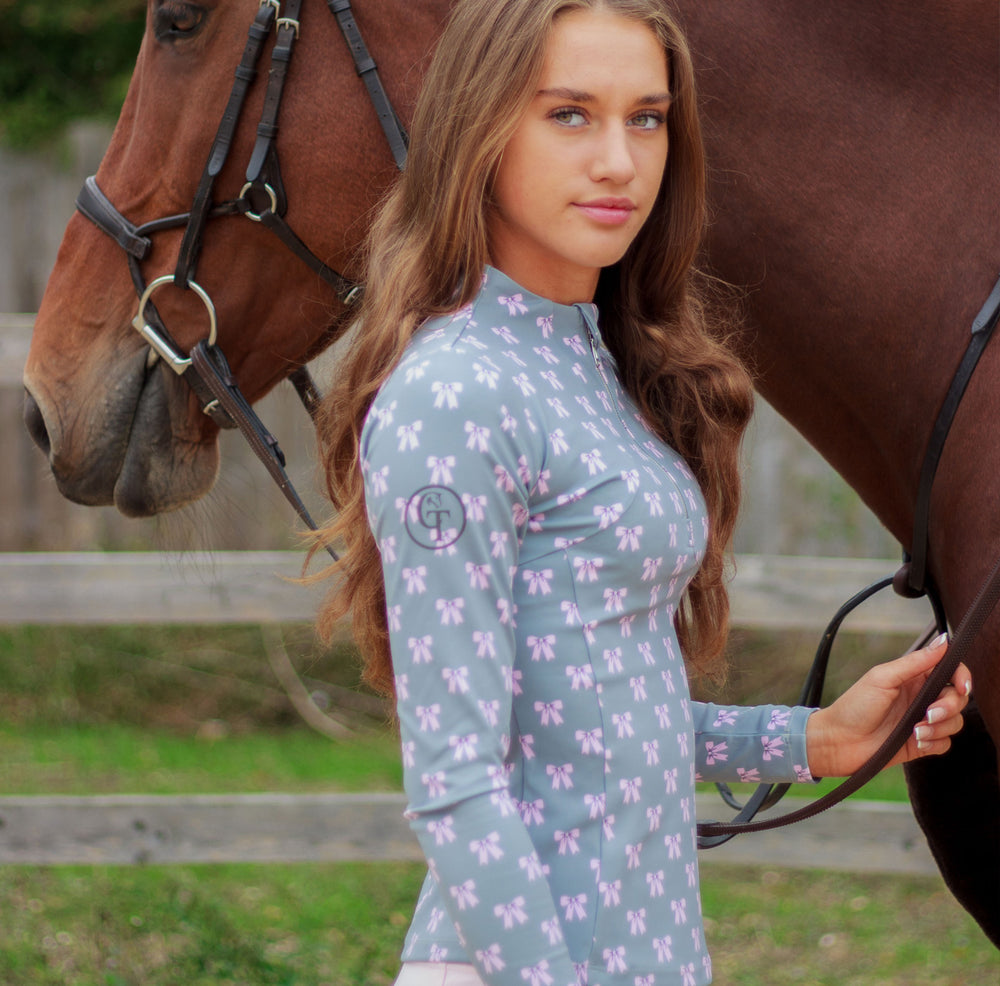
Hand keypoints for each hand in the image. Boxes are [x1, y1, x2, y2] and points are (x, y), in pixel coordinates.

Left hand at [805, 635, 970, 777]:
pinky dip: (935, 742)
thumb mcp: (882, 678)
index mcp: (912, 678)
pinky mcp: (921, 744)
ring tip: (916, 731)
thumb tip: (943, 641)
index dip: (962, 677)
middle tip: (928, 714)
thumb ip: (915, 662)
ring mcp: (921, 721)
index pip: (949, 672)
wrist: (837, 741)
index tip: (962, 687)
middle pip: (957, 698)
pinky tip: (916, 742)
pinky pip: (945, 743)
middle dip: (950, 706)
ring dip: (940, 727)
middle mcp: (920, 698)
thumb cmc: (854, 706)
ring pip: (955, 722)